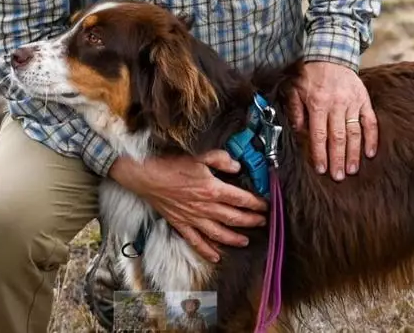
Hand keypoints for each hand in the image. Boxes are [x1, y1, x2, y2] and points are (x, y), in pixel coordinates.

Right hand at [108, 150, 266, 262]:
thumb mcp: (200, 156)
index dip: (256, 204)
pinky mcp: (182, 225)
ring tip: (246, 241)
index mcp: (213, 189)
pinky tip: (216, 257)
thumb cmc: (172, 166)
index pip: (241, 199)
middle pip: (235, 218)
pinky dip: (207, 251)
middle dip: (251, 221)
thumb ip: (221, 159)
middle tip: (262, 222)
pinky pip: (197, 242)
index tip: (266, 206)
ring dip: (235, 239)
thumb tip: (236, 165)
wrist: (147, 177)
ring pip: (220, 234)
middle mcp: (206, 208)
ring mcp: (194, 219)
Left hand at [287, 60, 377, 179]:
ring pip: (354, 133)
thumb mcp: (295, 89)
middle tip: (338, 176)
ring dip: (353, 153)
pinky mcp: (364, 101)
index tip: (322, 169)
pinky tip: (370, 153)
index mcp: (318, 103)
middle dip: (338, 159)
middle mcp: (336, 105)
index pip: (319, 134)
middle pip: (338, 137)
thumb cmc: (311, 75)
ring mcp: (352, 103)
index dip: (320, 153)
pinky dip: (372, 138)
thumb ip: (295, 111)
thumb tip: (298, 132)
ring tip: (352, 170)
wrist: (331, 54)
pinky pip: (370, 122)